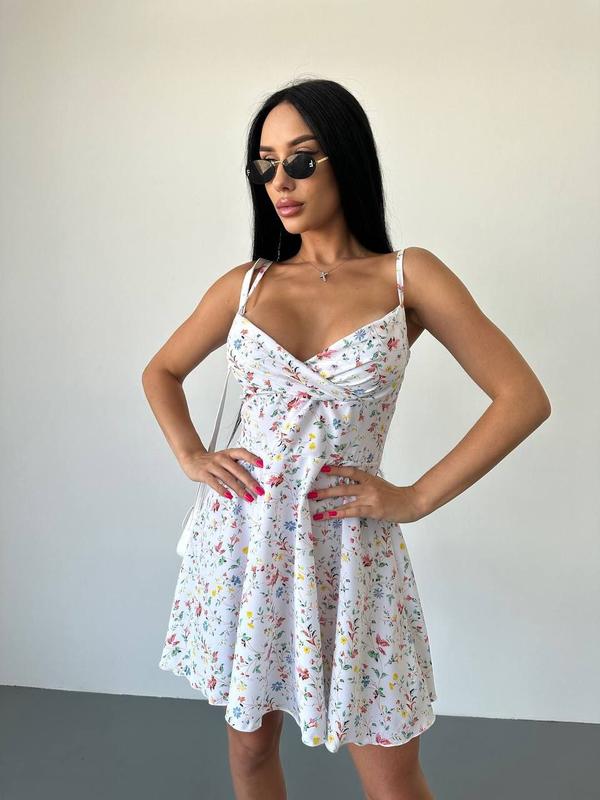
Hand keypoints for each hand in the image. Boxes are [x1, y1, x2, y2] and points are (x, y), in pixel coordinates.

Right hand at [179, 448, 264, 502]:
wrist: (191, 458)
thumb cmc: (212, 461)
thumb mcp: (224, 459)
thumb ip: (236, 466)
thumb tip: (253, 479)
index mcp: (228, 453)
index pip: (242, 453)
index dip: (252, 458)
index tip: (262, 465)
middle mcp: (221, 458)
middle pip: (238, 470)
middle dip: (250, 482)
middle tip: (259, 490)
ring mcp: (212, 466)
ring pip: (228, 478)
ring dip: (239, 489)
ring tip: (248, 497)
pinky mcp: (203, 474)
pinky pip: (214, 482)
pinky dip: (222, 490)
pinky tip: (229, 496)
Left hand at [309, 464, 425, 523]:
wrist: (412, 502)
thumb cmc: (396, 496)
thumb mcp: (381, 485)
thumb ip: (367, 485)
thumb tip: (351, 484)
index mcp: (370, 478)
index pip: (350, 471)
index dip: (336, 469)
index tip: (322, 468)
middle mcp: (368, 486)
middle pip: (343, 486)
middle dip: (325, 489)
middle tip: (310, 491)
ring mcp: (370, 498)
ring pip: (345, 498)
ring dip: (328, 503)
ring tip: (314, 506)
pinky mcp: (373, 510)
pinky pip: (353, 511)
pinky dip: (340, 513)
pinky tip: (330, 515)